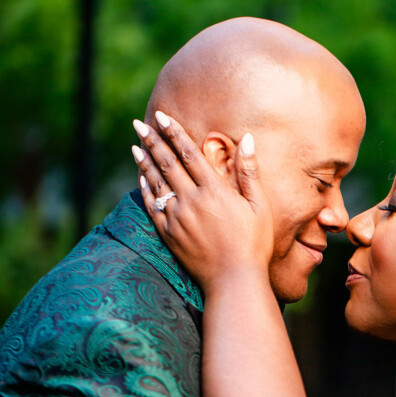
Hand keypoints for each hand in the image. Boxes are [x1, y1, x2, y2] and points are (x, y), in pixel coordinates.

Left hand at [132, 112, 273, 291]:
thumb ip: (250, 172)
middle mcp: (192, 201)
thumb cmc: (254, 244)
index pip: (189, 153)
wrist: (234, 280)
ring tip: (135, 146)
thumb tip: (247, 139)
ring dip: (144, 162)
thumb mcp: (259, 207)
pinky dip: (145, 190)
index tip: (161, 116)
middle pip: (167, 164)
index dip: (174, 133)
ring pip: (156, 183)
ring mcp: (177, 218)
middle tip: (138, 124)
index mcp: (214, 191)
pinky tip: (141, 179)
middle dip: (152, 141)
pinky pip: (152, 207)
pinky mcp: (169, 235)